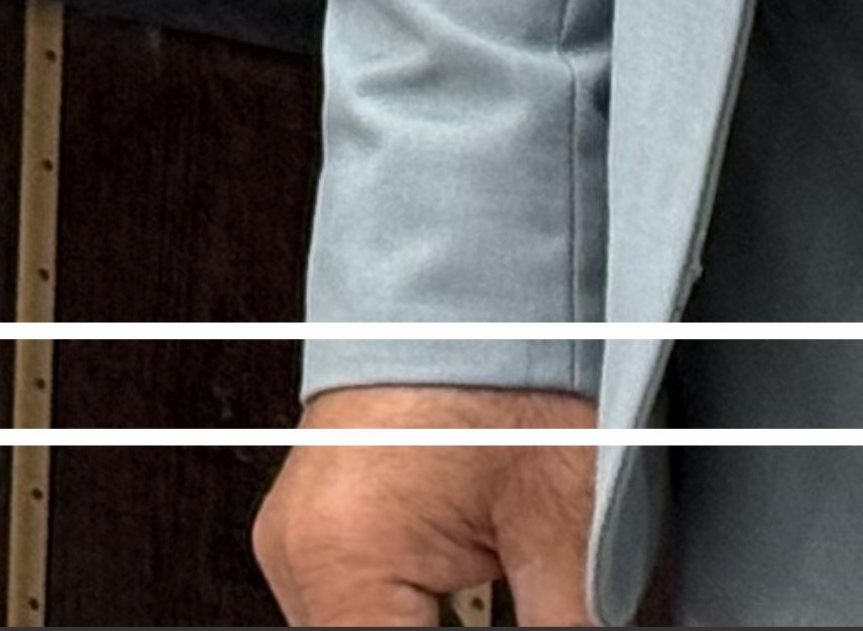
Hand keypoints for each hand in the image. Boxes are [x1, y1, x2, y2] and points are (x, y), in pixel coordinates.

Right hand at [256, 389, 600, 624]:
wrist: (470, 267)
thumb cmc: (505, 357)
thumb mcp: (559, 521)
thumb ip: (565, 625)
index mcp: (340, 553)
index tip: (520, 626)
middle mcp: (297, 549)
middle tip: (520, 607)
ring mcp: (296, 535)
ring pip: (359, 630)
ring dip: (430, 629)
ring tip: (497, 591)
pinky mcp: (314, 524)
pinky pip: (357, 603)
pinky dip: (411, 613)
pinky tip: (470, 594)